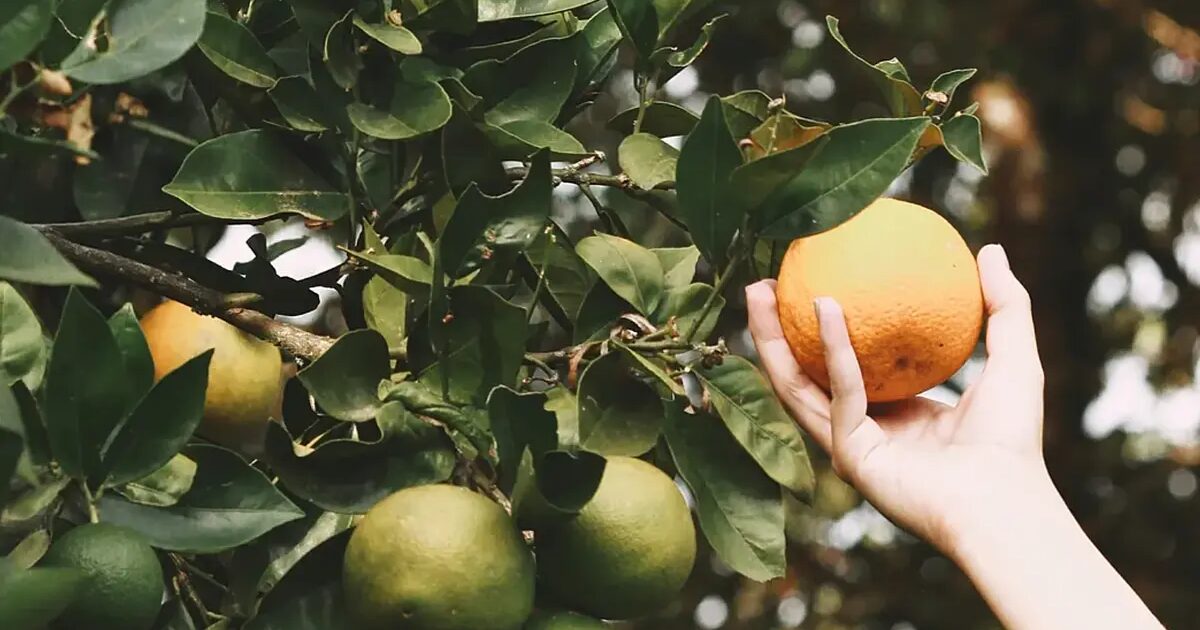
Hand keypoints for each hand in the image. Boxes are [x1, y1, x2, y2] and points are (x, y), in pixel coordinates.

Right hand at [745, 244, 1049, 551]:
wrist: (1005, 499)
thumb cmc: (1013, 440)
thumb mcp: (1013, 356)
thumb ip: (1004, 305)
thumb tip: (991, 249)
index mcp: (892, 413)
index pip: (844, 366)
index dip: (820, 327)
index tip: (808, 281)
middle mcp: (862, 429)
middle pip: (803, 373)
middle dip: (775, 329)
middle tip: (764, 281)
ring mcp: (849, 444)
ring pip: (797, 385)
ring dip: (773, 337)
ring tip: (759, 290)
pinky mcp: (849, 454)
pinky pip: (840, 391)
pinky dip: (832, 348)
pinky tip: (825, 306)